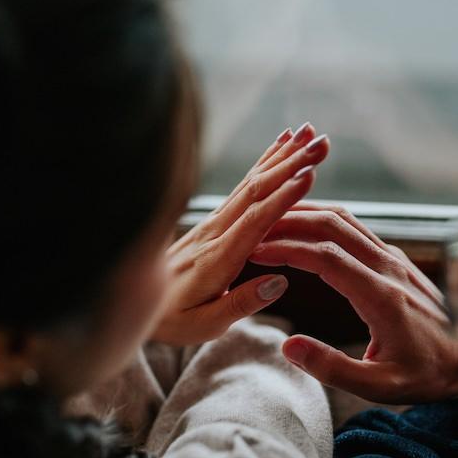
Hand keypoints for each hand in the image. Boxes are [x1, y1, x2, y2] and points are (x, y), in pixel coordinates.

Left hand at [151, 123, 330, 345]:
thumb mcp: (204, 324)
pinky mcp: (214, 220)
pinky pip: (244, 186)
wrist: (134, 299)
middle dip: (290, 164)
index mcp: (217, 258)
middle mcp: (215, 232)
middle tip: (322, 144)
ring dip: (282, 156)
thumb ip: (241, 303)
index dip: (282, 198)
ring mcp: (213, 222)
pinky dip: (265, 162)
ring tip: (309, 133)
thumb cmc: (172, 319)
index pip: (255, 222)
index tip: (309, 175)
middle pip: (256, 191)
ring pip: (252, 182)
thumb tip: (279, 282)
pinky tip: (281, 145)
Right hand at [250, 203, 457, 403]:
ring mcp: (394, 259)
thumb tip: (288, 345)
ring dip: (305, 213)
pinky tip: (302, 227)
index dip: (286, 249)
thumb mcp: (380, 387)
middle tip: (252, 227)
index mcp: (381, 297)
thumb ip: (332, 368)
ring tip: (269, 220)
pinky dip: (322, 220)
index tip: (255, 251)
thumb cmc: (427, 375)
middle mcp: (389, 268)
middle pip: (333, 224)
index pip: (326, 256)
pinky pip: (354, 227)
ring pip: (344, 219)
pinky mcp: (395, 259)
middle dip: (289, 220)